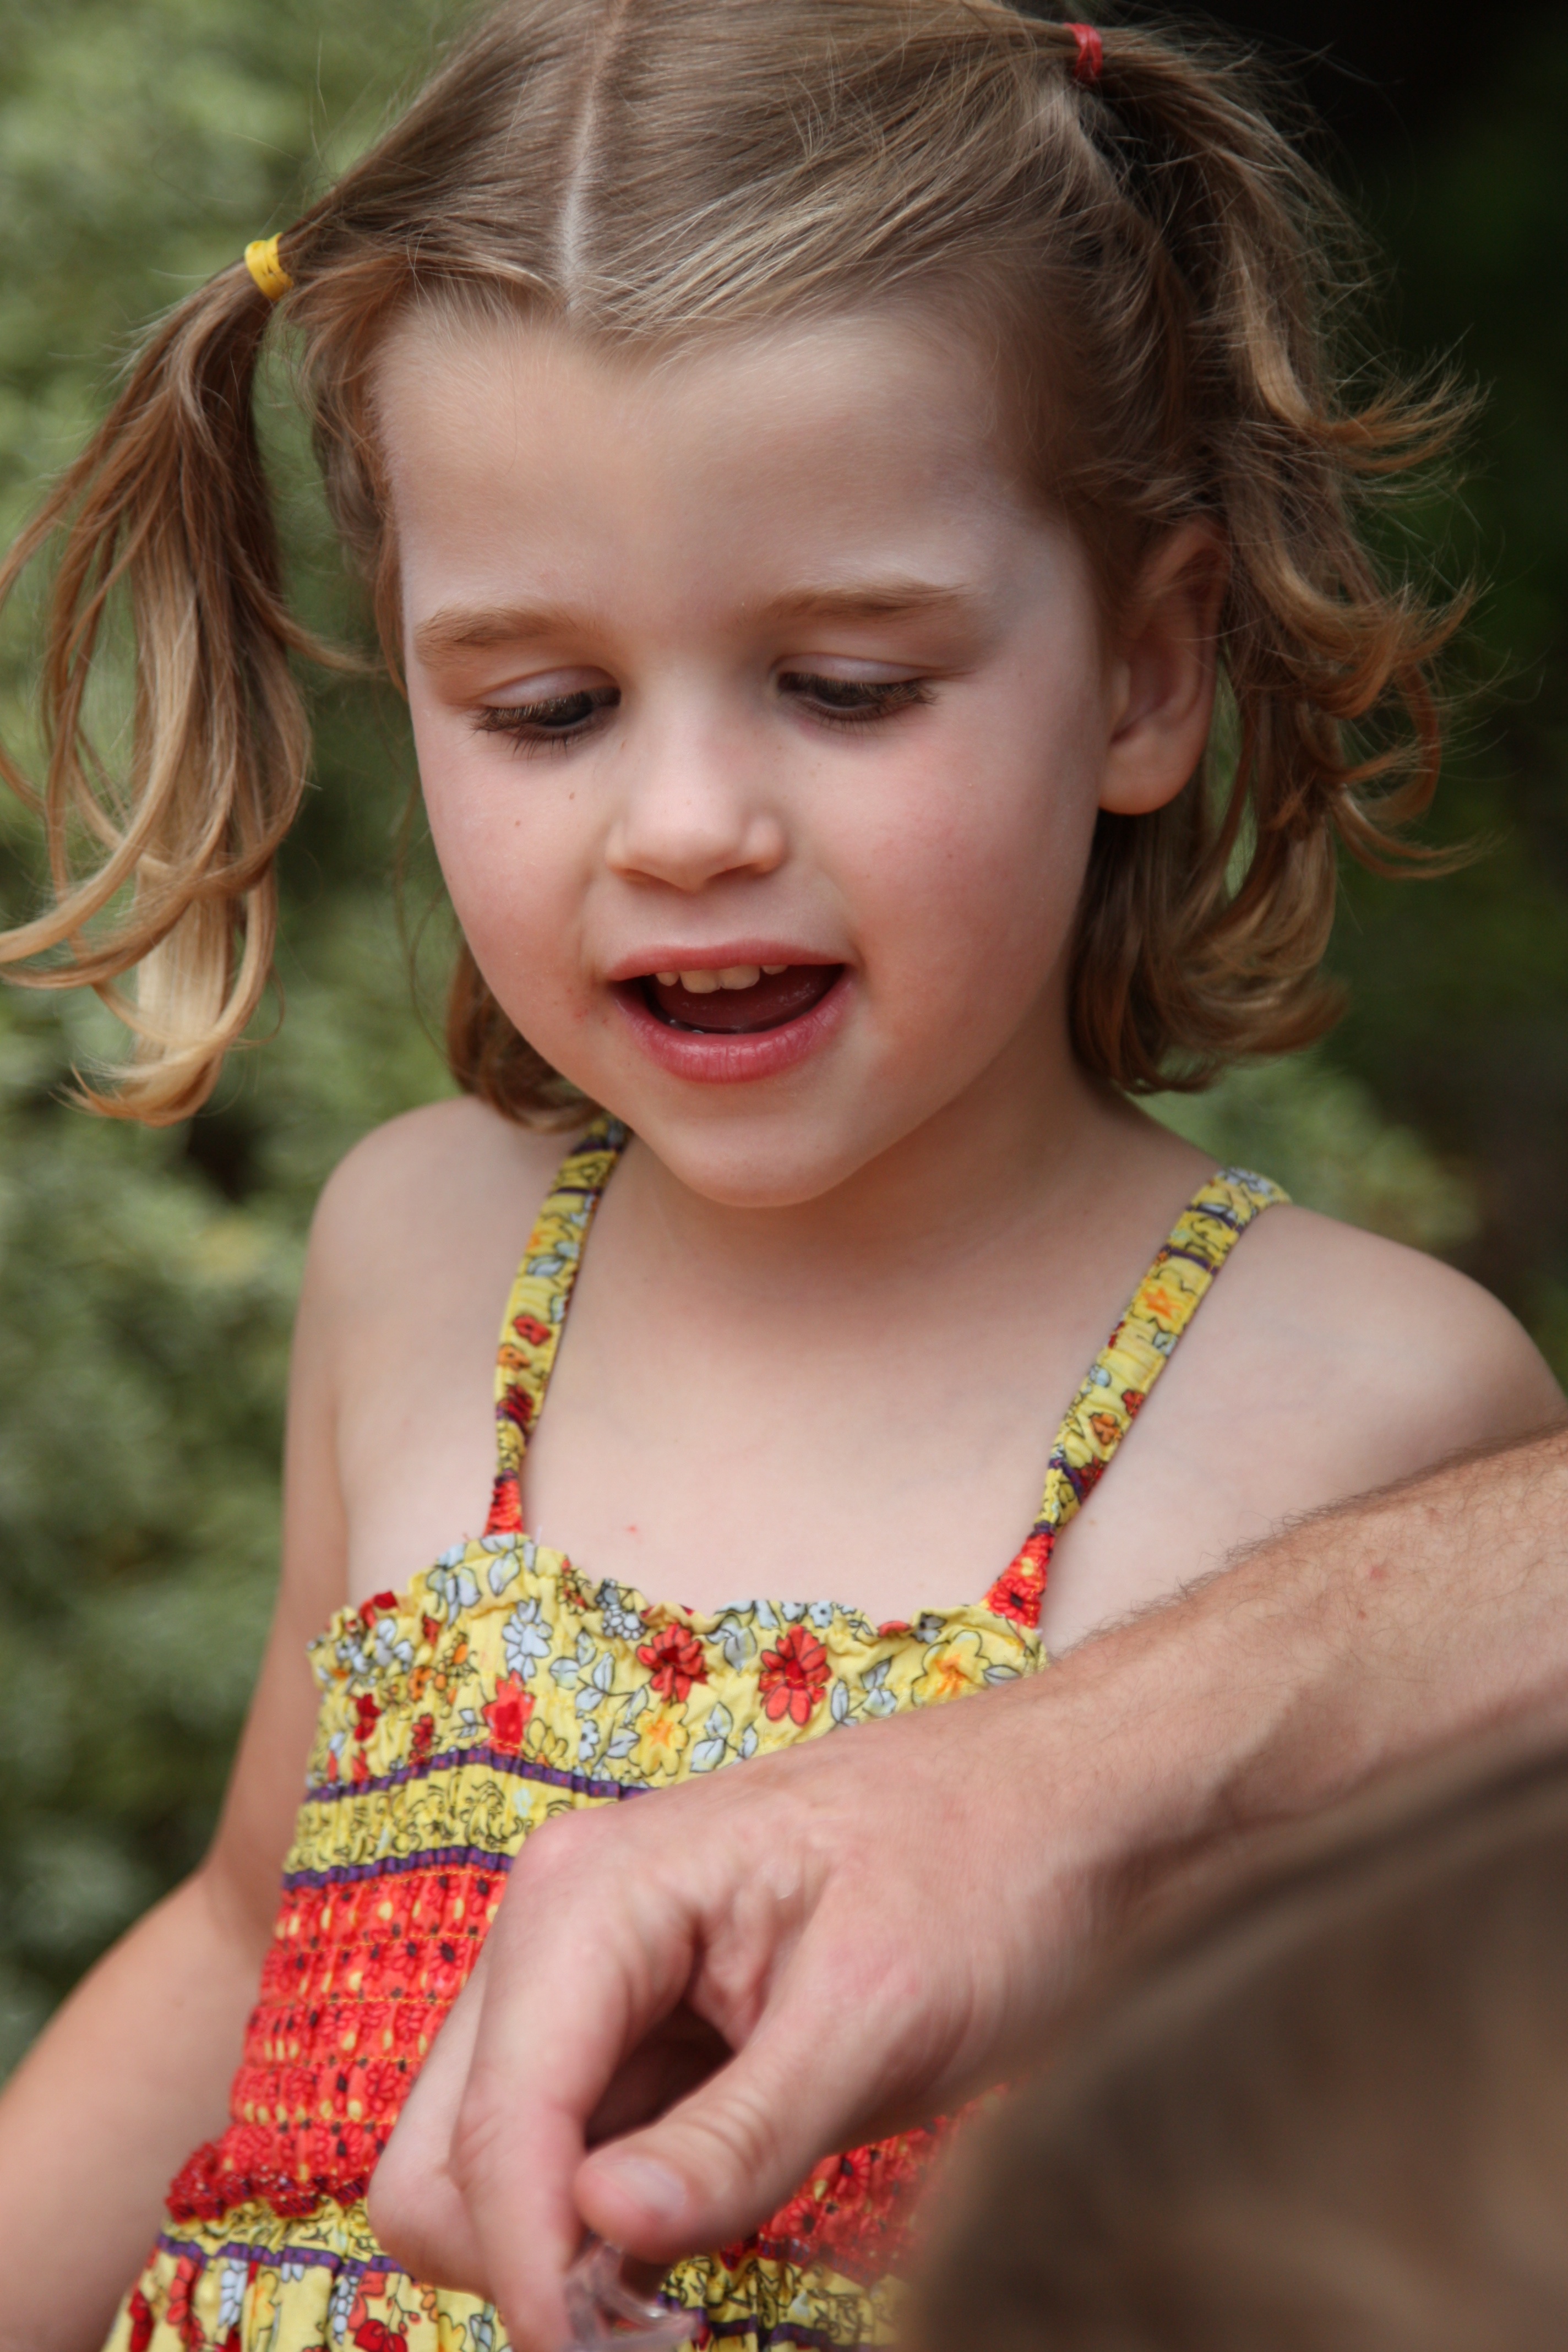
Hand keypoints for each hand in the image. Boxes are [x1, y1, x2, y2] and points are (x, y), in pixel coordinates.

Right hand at [367, 1669, 1129, 2350]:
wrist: (1061, 1804)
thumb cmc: (987, 1872)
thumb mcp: (879, 2014)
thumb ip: (741, 2135)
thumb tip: (605, 2234)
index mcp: (591, 1896)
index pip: (497, 2133)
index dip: (537, 2274)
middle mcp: (559, 1929)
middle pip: (445, 2161)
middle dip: (530, 2266)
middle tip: (662, 2333)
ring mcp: (590, 1981)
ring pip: (492, 2173)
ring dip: (566, 2260)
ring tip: (694, 2306)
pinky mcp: (637, 2031)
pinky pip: (570, 2160)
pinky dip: (609, 2231)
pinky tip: (705, 2248)